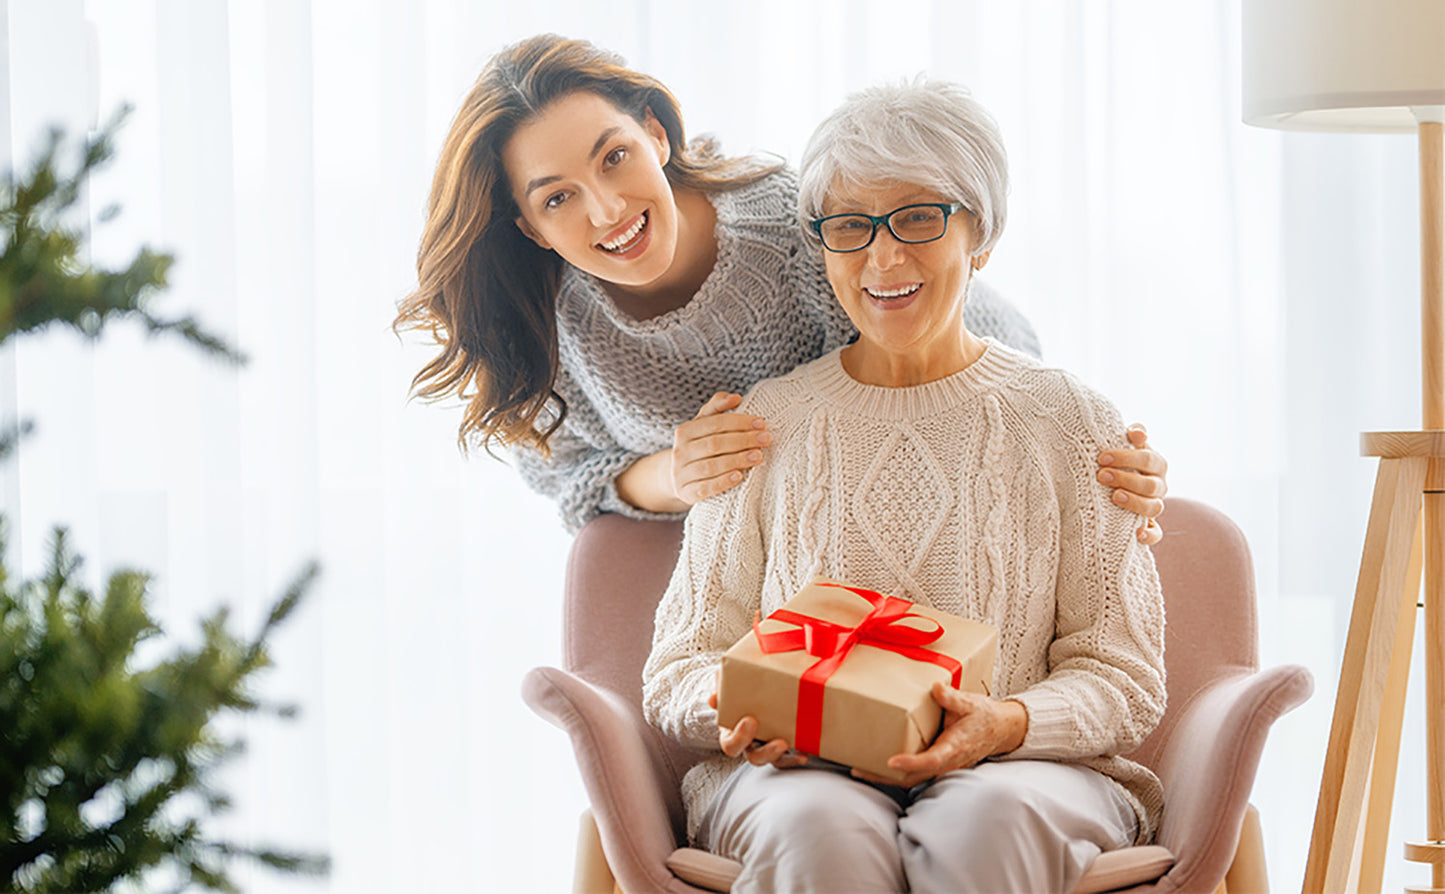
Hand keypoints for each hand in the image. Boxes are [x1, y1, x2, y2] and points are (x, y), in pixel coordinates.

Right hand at [671, 392, 770, 504]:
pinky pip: (705, 488)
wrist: (681, 478)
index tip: (762, 423)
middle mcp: (679, 451)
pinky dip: (722, 482)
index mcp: (684, 431)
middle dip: (743, 440)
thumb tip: (735, 397)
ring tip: (758, 456)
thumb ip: (717, 407)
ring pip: (711, 466)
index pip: (715, 423)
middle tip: (765, 439)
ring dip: (737, 460)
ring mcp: (680, 474)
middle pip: (714, 444)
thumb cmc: (700, 447)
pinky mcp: (686, 493)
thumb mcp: (704, 425)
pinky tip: (739, 477)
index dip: (740, 422)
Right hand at [709, 690, 808, 768]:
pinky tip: (805, 754)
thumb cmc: (738, 685)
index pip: (731, 745)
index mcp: (732, 731)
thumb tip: (713, 699)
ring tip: (793, 746)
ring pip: (773, 761)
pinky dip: (796, 757)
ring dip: (784, 756)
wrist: (756, 685)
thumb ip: (720, 686)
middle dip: (767, 752)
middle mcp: (749, 744)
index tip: (750, 720)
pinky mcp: (784, 745)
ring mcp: (767, 746)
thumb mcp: (727, 682)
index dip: (739, 738)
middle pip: (754, 758)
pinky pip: (789, 758)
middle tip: (780, 742)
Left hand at [851, 684, 1026, 787]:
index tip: (890, 761)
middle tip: (858, 769)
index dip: (911, 763)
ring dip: (885, 776)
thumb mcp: (970, 702)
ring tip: (859, 768)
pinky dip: (894, 772)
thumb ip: (952, 697)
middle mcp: (946, 762)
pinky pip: (914, 773)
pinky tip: (875, 762)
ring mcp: (941, 766)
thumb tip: (935, 688)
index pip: (931, 760)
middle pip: (913, 777)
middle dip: (885, 776)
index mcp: (954, 747)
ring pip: (911, 779)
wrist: (1000, 730)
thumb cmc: (984, 716)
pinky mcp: (936, 765)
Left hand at [1097, 424, 1167, 544]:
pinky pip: (1156, 534)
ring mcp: (1154, 506)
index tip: (1102, 458)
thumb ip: (1133, 435)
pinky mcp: (1149, 525)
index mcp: (1155, 464)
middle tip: (1101, 475)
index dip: (1127, 458)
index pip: (1148, 459)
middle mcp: (1158, 485)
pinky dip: (1149, 535)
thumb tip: (1137, 431)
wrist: (1111, 482)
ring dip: (1135, 502)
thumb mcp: (1123, 445)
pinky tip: (1137, 533)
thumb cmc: (1116, 459)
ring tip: (1114, 496)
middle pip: (1151, 485)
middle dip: (1126, 479)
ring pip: (1154, 507)